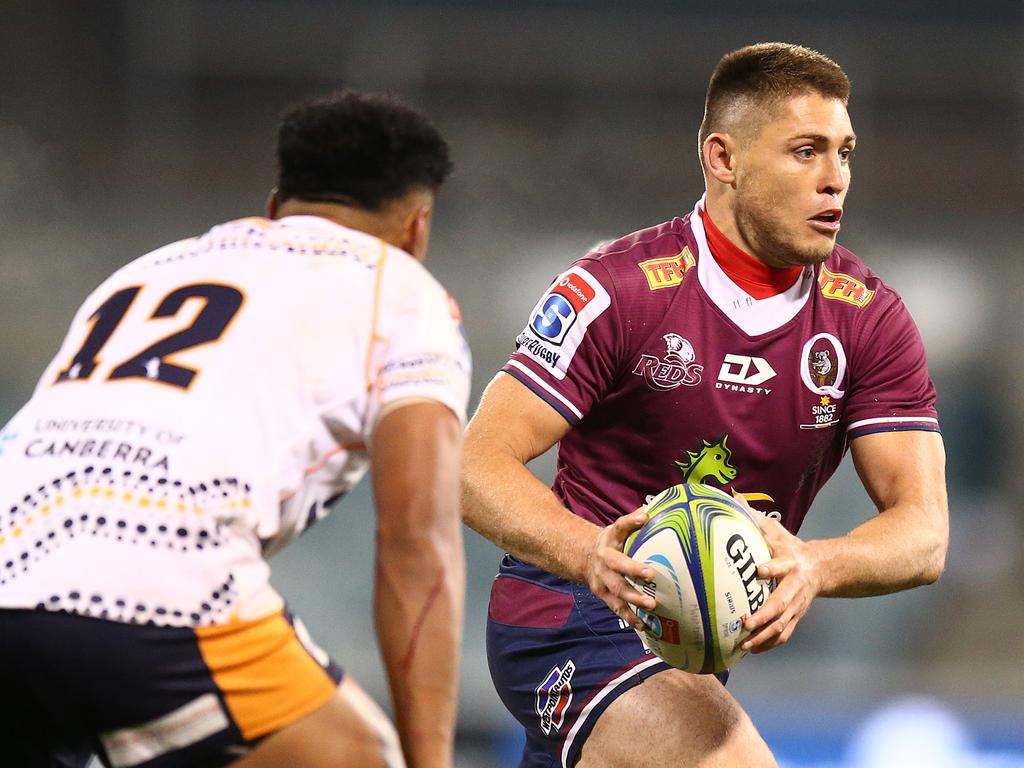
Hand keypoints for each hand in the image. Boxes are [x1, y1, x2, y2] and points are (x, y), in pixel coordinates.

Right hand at [584, 510, 657, 630]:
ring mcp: (602, 581)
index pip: (620, 528)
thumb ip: (632, 522)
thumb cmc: (609, 543)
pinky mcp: (603, 595)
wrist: (583, 559)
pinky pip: (616, 608)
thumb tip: (650, 511)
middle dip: (634, 572)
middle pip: (618, 567)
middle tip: (652, 575)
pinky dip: (629, 617)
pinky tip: (643, 624)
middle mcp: (604, 562)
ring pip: (617, 592)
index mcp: (609, 542)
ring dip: (634, 600)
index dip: (631, 522)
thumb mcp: (616, 529)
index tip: (644, 517)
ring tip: (652, 605)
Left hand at [741, 514, 820, 652]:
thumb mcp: (775, 530)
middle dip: (764, 615)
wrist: (823, 567)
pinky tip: (752, 651)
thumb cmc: (790, 547)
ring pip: (783, 625)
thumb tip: (733, 495)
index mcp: (789, 563)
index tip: (758, 570)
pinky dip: (769, 644)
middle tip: (745, 622)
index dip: (771, 568)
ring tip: (745, 645)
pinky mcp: (796, 616)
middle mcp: (795, 587)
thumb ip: (754, 516)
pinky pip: (784, 634)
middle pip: (782, 604)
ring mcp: (797, 605)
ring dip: (765, 636)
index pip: (780, 566)